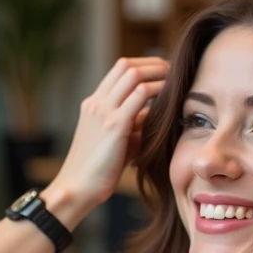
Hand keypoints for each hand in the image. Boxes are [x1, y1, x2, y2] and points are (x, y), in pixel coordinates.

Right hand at [45, 58, 167, 221]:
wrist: (78, 188)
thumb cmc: (99, 170)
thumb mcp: (117, 140)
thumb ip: (133, 123)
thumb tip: (154, 112)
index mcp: (93, 104)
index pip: (118, 69)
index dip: (143, 65)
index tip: (162, 72)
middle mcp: (96, 102)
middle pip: (126, 65)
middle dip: (153, 64)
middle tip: (173, 71)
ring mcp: (103, 111)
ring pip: (133, 74)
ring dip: (158, 73)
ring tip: (175, 80)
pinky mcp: (114, 124)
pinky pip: (140, 95)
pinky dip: (157, 90)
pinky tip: (170, 98)